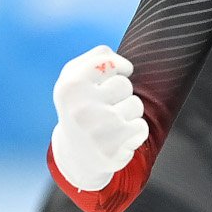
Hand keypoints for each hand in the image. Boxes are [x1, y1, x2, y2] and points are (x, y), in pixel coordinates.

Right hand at [50, 45, 149, 191]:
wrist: (77, 154)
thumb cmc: (81, 105)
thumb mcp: (75, 78)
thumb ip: (96, 57)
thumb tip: (117, 58)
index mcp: (70, 87)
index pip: (108, 61)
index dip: (119, 65)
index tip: (117, 73)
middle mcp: (81, 109)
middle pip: (124, 84)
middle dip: (120, 94)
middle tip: (103, 107)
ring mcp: (97, 130)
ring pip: (136, 105)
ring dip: (128, 113)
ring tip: (110, 123)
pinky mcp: (112, 150)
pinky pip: (142, 127)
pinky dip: (134, 131)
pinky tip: (118, 138)